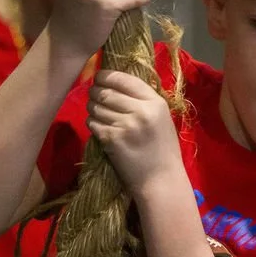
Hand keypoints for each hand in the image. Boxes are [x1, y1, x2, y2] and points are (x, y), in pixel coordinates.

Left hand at [86, 70, 181, 193]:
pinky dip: (92, 123)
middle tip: (93, 94)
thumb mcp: (161, 119)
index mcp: (155, 103)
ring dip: (92, 107)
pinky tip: (98, 127)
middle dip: (95, 91)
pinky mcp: (111, 140)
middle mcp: (140, 111)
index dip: (107, 75)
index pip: (125, 79)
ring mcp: (125, 125)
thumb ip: (144, 101)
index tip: (100, 77)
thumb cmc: (163, 150)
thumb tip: (117, 84)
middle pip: (107, 92)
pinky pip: (92, 123)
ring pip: (96, 107)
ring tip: (96, 111)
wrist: (161, 180)